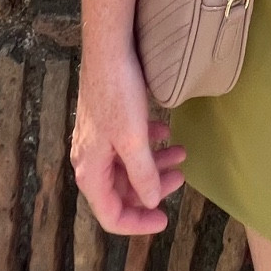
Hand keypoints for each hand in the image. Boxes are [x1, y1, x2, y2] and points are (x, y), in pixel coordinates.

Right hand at [72, 42, 185, 234]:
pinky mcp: (106, 121)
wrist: (108, 49)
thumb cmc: (118, 94)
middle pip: (121, 190)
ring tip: (181, 154)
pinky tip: (164, 133)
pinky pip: (127, 144)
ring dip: (155, 163)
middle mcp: (89, 159)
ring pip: (127, 165)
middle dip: (153, 187)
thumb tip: (152, 201)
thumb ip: (143, 175)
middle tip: (181, 177)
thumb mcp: (134, 140)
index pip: (111, 214)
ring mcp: (97, 139)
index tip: (166, 218)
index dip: (138, 222)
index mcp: (90, 171)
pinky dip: (148, 144)